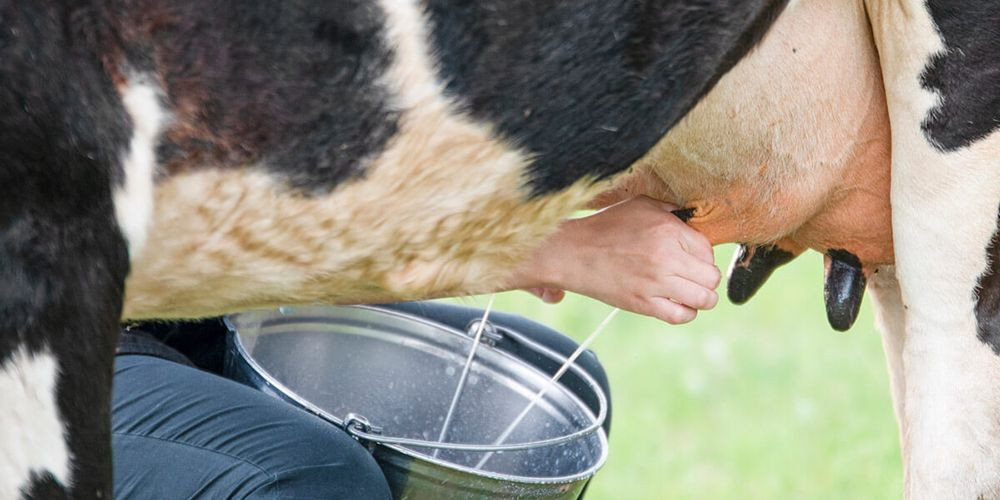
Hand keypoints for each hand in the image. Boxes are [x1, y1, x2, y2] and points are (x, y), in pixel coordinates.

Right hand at [509, 196, 720, 323]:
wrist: (573, 252)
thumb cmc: (606, 227)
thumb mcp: (641, 206)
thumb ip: (672, 212)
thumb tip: (695, 222)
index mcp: (668, 230)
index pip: (708, 250)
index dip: (703, 255)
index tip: (690, 257)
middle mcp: (666, 256)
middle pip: (711, 276)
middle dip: (705, 277)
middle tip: (692, 276)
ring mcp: (656, 282)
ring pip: (704, 299)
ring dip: (702, 298)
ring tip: (691, 293)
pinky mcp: (643, 304)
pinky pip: (681, 315)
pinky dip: (686, 313)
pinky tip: (678, 305)